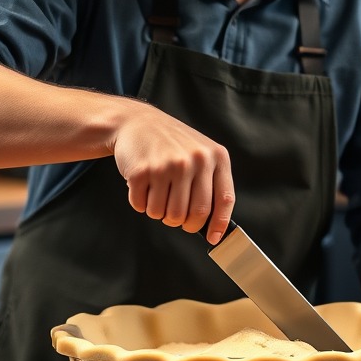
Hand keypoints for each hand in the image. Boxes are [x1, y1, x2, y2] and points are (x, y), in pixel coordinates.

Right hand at [110, 102, 234, 242]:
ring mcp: (168, 165)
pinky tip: (143, 185)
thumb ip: (210, 183)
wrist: (137, 122)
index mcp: (215, 156)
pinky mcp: (142, 171)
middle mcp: (194, 160)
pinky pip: (143, 207)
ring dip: (159, 213)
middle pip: (194, 214)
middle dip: (184, 223)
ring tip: (157, 193)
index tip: (212, 238)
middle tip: (176, 216)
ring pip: (166, 215)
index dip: (219, 224)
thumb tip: (215, 227)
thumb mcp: (200, 153)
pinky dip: (140, 203)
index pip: (224, 200)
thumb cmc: (171, 143)